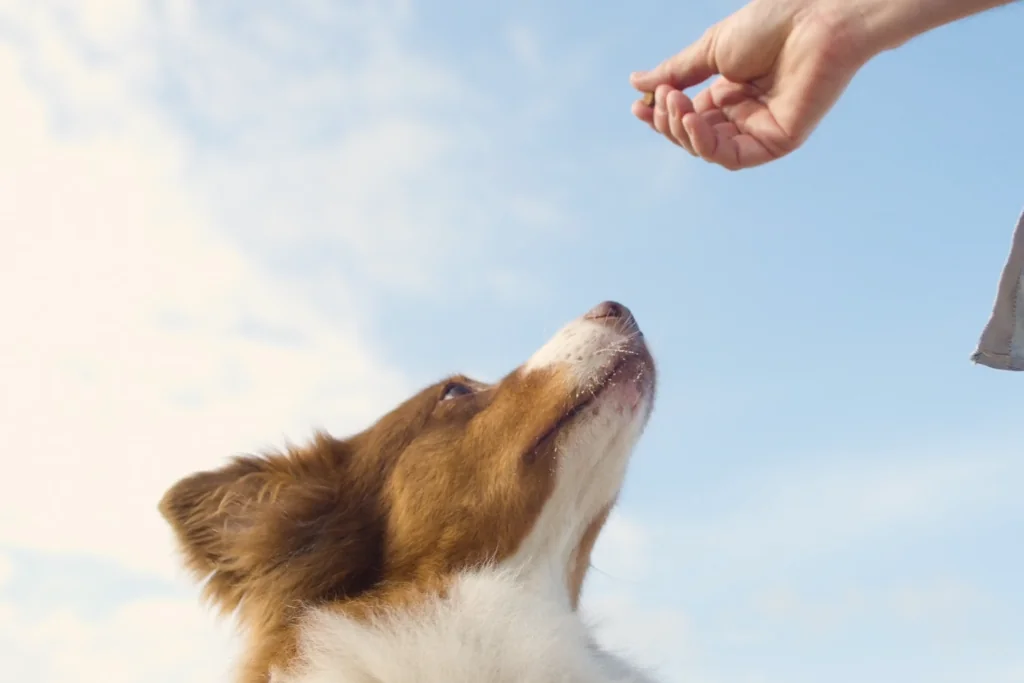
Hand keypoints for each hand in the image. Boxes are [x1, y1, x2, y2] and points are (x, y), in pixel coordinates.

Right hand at [631, 0, 870, 169]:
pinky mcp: (777, 142)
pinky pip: (733, 157)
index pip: (688, 117)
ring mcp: (761, 130)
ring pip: (709, 150)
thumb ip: (676, 72)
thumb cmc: (772, 24)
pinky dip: (706, 144)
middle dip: (669, 122)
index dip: (661, 115)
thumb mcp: (711, 49)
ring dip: (683, 131)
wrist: (816, 17)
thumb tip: (637, 83)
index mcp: (730, 93)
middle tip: (662, 98)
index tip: (638, 105)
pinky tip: (692, 119)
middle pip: (694, 137)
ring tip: (676, 103)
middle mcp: (744, 115)